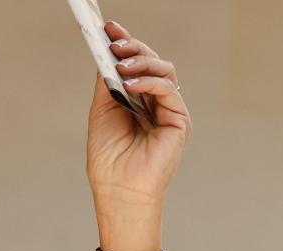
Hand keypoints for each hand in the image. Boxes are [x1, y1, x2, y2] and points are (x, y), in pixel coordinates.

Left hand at [86, 21, 190, 219]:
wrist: (119, 190)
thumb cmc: (108, 158)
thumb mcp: (102, 111)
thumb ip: (107, 82)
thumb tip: (107, 52)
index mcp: (136, 99)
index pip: (134, 64)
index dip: (124, 43)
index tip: (108, 28)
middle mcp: (154, 102)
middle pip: (150, 62)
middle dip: (132, 47)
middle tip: (114, 42)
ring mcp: (169, 110)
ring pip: (163, 70)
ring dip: (141, 61)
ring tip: (122, 65)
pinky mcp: (180, 120)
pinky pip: (169, 89)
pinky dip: (150, 82)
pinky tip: (131, 84)